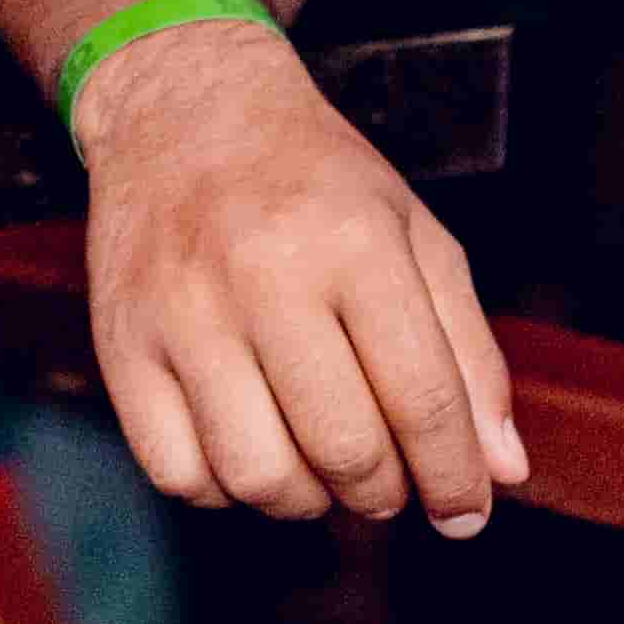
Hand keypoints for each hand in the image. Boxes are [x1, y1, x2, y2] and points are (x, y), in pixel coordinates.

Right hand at [71, 12, 524, 533]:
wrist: (182, 110)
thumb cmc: (313, 180)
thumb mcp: (415, 235)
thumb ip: (468, 351)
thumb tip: (502, 470)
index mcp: (356, 242)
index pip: (423, 399)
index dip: (456, 478)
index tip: (466, 514)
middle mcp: (265, 276)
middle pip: (344, 450)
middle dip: (384, 494)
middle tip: (388, 481)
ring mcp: (182, 314)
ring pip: (257, 476)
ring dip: (306, 501)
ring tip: (318, 465)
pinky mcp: (121, 345)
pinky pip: (177, 472)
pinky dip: (224, 490)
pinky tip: (248, 447)